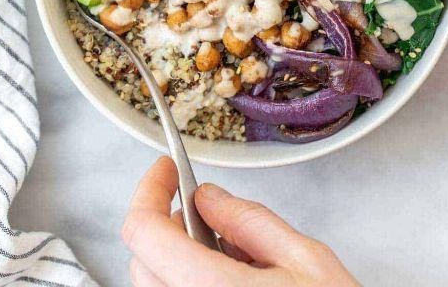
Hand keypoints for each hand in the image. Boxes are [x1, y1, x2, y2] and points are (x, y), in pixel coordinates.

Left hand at [122, 157, 358, 286]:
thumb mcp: (305, 258)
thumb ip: (249, 220)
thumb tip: (210, 198)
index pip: (144, 231)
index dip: (151, 190)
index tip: (165, 171)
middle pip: (143, 258)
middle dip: (168, 222)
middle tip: (202, 209)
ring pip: (154, 283)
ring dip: (177, 255)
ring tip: (228, 254)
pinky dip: (187, 280)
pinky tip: (229, 280)